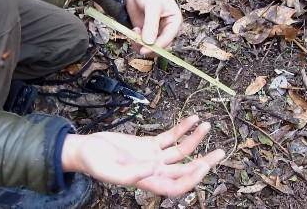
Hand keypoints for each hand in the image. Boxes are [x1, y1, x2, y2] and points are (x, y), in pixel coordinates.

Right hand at [62, 115, 224, 196]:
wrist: (85, 148)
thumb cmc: (94, 162)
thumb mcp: (108, 170)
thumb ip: (131, 173)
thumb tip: (154, 168)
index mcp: (147, 182)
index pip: (176, 187)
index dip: (191, 180)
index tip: (203, 166)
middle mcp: (154, 171)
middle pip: (185, 169)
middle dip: (203, 161)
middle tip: (221, 152)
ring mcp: (153, 157)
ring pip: (180, 150)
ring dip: (194, 139)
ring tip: (205, 124)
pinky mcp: (149, 144)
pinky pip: (169, 137)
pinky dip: (181, 128)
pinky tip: (191, 119)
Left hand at [126, 0, 182, 54]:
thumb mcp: (152, 5)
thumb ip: (151, 24)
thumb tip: (148, 43)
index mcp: (174, 21)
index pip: (168, 39)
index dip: (157, 47)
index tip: (144, 50)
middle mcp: (166, 27)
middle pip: (160, 45)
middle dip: (148, 46)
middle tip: (135, 42)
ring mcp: (155, 30)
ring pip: (150, 45)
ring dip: (140, 44)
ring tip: (133, 33)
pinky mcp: (144, 30)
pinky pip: (142, 41)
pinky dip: (136, 40)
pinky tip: (132, 31)